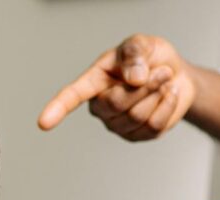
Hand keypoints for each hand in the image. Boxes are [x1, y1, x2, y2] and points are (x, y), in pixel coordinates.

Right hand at [39, 34, 195, 141]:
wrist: (175, 75)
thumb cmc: (151, 58)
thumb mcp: (142, 43)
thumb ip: (134, 53)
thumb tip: (133, 79)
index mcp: (93, 81)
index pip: (72, 95)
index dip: (58, 108)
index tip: (43, 122)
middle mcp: (100, 107)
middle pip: (116, 104)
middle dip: (145, 86)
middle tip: (162, 71)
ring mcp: (118, 125)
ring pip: (137, 116)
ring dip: (158, 94)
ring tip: (165, 80)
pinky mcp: (138, 136)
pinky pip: (153, 126)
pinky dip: (168, 106)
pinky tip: (169, 95)